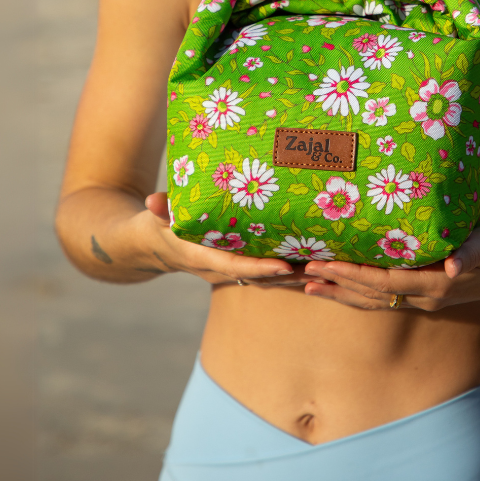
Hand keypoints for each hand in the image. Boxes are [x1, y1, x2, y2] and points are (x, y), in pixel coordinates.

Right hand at [141, 192, 304, 286]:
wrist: (154, 246)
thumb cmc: (158, 225)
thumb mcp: (157, 216)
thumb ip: (161, 209)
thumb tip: (153, 201)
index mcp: (202, 257)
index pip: (234, 267)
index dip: (260, 269)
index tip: (284, 266)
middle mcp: (219, 269)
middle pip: (259, 277)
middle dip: (289, 275)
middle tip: (319, 268)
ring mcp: (230, 271)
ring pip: (267, 279)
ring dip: (296, 276)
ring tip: (327, 268)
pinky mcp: (238, 266)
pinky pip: (266, 272)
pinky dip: (290, 271)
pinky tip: (315, 263)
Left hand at [302, 225, 479, 309]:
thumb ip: (472, 252)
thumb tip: (454, 264)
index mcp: (437, 283)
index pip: (387, 280)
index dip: (355, 274)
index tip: (328, 264)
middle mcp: (424, 297)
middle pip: (372, 293)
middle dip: (338, 282)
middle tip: (305, 270)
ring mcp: (420, 301)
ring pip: (372, 301)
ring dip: (340, 294)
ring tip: (308, 286)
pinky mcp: (419, 297)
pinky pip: (380, 300)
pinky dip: (355, 295)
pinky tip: (335, 289)